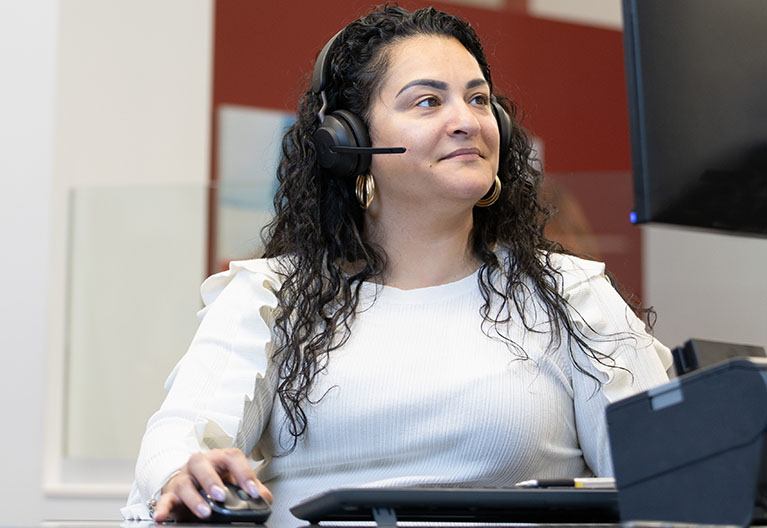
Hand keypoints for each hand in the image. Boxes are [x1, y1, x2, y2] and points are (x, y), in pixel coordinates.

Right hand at [152, 448, 273, 521]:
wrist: (190, 481)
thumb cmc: (216, 480)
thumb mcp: (234, 482)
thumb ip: (251, 488)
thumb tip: (265, 498)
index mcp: (219, 459)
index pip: (232, 458)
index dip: (243, 473)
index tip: (252, 491)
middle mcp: (200, 465)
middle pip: (202, 464)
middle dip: (212, 480)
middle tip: (221, 496)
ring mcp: (184, 478)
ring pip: (184, 482)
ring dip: (194, 498)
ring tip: (205, 512)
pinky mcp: (170, 493)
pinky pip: (164, 499)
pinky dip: (162, 508)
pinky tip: (162, 517)